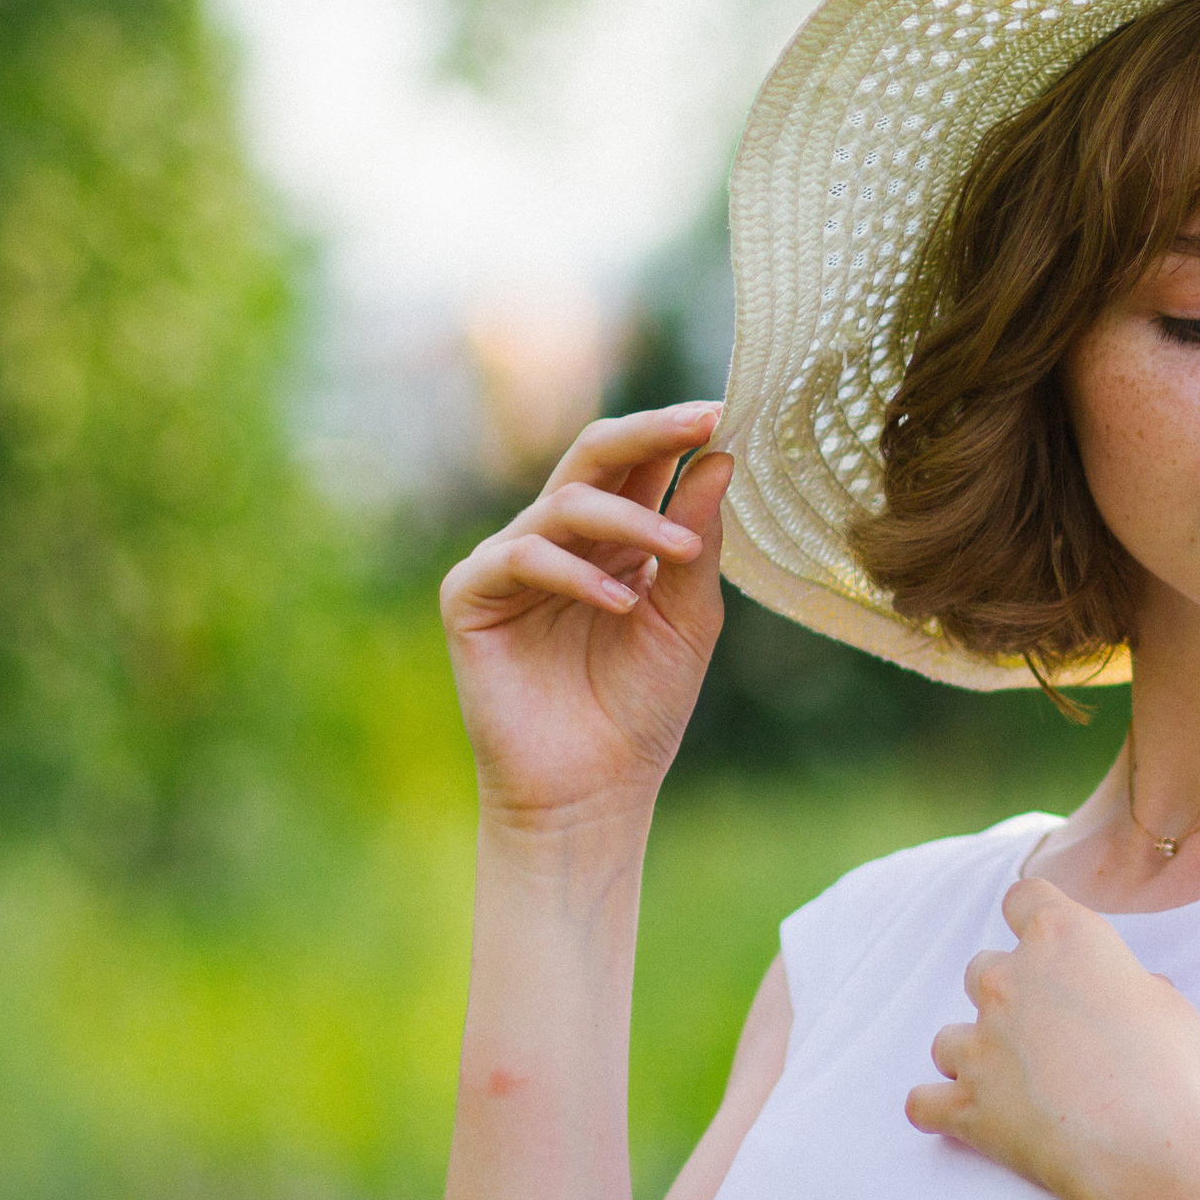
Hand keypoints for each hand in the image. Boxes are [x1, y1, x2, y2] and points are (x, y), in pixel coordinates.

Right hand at [440, 402, 736, 828]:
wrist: (592, 790)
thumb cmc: (642, 706)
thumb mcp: (687, 618)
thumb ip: (698, 541)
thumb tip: (718, 458)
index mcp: (616, 536)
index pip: (641, 463)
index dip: (678, 432)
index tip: (728, 410)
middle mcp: (561, 537)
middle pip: (595, 454)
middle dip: (650, 433)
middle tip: (701, 421)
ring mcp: (512, 562)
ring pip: (566, 504)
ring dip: (631, 520)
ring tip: (681, 553)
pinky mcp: (471, 596)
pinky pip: (520, 557)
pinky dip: (574, 574)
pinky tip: (620, 603)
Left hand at [908, 879, 1199, 1199]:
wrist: (1147, 1144)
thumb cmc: (1171, 1069)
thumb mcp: (1169, 1006)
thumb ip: (1134, 990)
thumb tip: (1130, 999)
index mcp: (1062, 937)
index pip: (1024, 898)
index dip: (1033, 918)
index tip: (1046, 943)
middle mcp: (1008, 979)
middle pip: (982, 969)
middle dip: (1007, 997)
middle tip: (1046, 1033)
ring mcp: (979, 1040)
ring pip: (948, 1037)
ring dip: (972, 1054)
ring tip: (1011, 1085)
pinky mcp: (965, 1101)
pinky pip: (923, 1102)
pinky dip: (937, 1109)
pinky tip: (956, 1117)